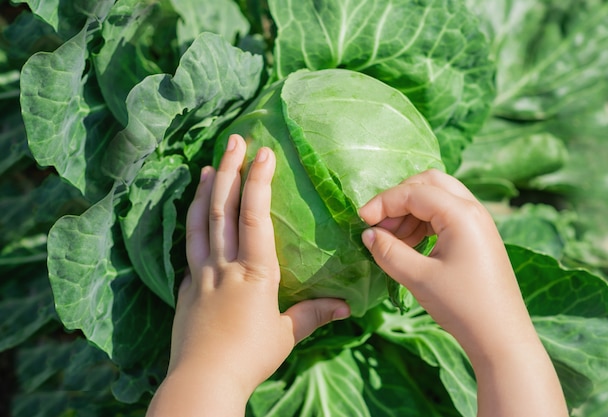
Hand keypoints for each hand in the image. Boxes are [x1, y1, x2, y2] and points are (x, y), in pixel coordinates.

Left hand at [147, 134, 348, 416]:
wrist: (202, 380)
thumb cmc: (250, 357)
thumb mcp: (286, 335)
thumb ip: (314, 315)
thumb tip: (347, 306)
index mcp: (254, 273)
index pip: (254, 216)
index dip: (258, 181)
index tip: (264, 152)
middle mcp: (224, 265)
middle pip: (223, 209)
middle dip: (229, 170)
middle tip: (233, 140)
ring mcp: (200, 274)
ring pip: (200, 223)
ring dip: (206, 191)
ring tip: (209, 166)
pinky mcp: (186, 288)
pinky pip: (189, 247)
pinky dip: (192, 224)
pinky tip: (195, 216)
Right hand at [358, 169, 566, 416]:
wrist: (500, 336)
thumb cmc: (461, 306)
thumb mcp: (418, 277)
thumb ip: (388, 251)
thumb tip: (368, 234)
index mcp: (461, 214)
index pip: (414, 192)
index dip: (384, 203)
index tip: (361, 221)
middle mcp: (473, 209)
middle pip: (429, 183)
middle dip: (399, 198)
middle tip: (379, 223)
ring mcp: (478, 222)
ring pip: (437, 197)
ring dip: (410, 211)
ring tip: (391, 239)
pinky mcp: (478, 236)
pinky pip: (446, 214)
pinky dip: (424, 222)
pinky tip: (409, 244)